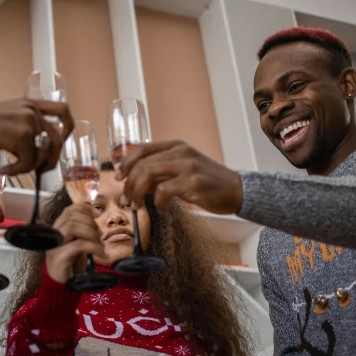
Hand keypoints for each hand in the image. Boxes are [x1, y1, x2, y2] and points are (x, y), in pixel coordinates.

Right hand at [0, 99, 73, 174]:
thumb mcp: (8, 119)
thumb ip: (26, 127)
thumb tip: (41, 152)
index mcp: (30, 104)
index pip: (62, 109)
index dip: (68, 127)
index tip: (63, 139)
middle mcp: (32, 110)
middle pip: (57, 140)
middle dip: (51, 159)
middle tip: (41, 170)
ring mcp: (29, 121)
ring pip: (43, 154)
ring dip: (30, 168)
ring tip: (14, 170)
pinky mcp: (22, 135)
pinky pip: (29, 162)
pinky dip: (18, 171)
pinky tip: (5, 171)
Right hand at [45, 204, 106, 283]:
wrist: (62, 285)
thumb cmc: (71, 263)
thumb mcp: (79, 242)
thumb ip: (83, 229)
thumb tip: (95, 215)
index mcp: (58, 228)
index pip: (69, 210)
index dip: (84, 208)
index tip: (97, 214)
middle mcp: (54, 234)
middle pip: (71, 216)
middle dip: (90, 222)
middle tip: (100, 234)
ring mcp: (55, 245)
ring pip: (72, 227)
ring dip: (91, 233)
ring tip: (100, 244)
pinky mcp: (59, 257)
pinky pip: (79, 245)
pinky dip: (94, 247)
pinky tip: (102, 254)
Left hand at [118, 140, 242, 213]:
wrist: (236, 190)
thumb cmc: (208, 183)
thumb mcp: (182, 171)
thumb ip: (161, 173)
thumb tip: (136, 184)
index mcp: (176, 146)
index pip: (142, 148)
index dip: (126, 163)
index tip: (118, 177)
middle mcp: (180, 152)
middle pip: (142, 164)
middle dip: (129, 184)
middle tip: (127, 199)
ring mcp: (187, 165)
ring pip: (148, 174)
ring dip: (137, 192)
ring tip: (137, 205)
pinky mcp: (194, 182)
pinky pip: (164, 190)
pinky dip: (157, 202)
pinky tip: (160, 208)